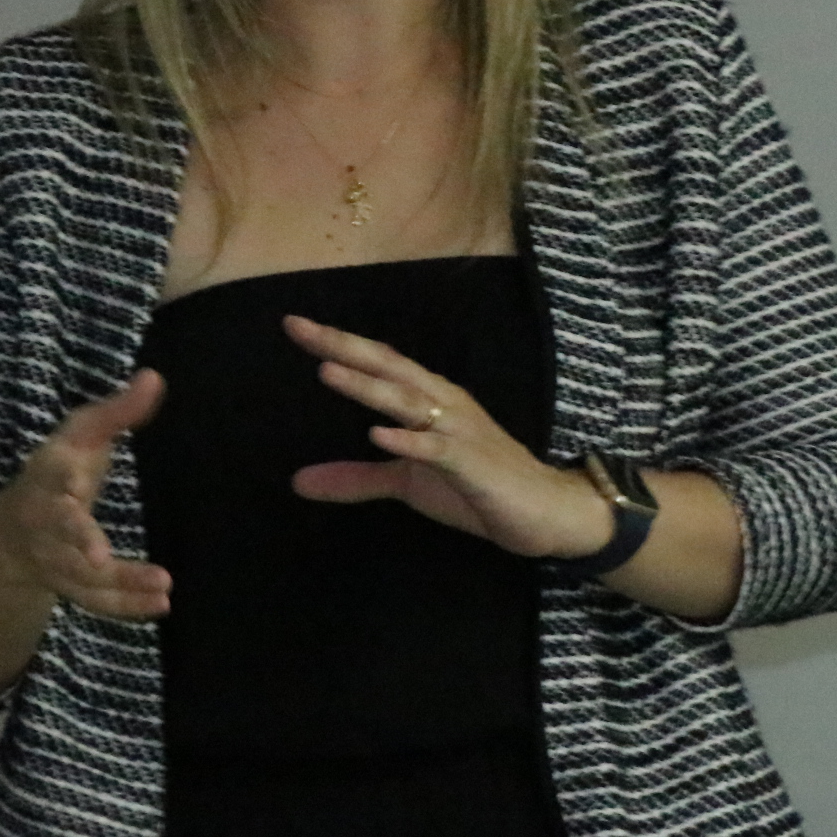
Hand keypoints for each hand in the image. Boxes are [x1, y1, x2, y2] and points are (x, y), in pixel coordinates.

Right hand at [0, 369, 172, 618]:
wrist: (16, 529)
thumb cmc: (60, 470)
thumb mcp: (83, 434)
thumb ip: (118, 411)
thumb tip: (155, 376)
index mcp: (47, 476)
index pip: (51, 476)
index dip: (61, 480)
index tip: (75, 483)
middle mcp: (45, 520)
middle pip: (58, 534)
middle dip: (79, 544)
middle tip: (102, 557)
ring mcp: (54, 558)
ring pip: (80, 576)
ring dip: (120, 583)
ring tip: (164, 588)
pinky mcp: (70, 585)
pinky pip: (95, 601)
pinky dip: (127, 607)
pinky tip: (162, 605)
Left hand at [282, 316, 613, 559]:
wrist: (543, 511)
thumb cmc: (475, 488)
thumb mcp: (407, 483)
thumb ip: (356, 478)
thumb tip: (298, 481)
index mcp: (428, 399)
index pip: (378, 364)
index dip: (337, 344)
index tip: (293, 325)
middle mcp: (443, 403)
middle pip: (388, 367)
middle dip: (343, 347)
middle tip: (298, 327)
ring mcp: (459, 431)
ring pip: (408, 400)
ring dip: (368, 386)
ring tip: (327, 371)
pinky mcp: (473, 464)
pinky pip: (438, 449)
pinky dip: (409, 440)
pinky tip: (379, 434)